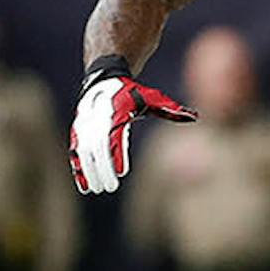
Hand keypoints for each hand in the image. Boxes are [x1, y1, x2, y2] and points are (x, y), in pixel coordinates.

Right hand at [70, 74, 196, 193]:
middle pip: (97, 147)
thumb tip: (194, 116)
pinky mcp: (78, 131)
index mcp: (116, 112)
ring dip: (88, 171)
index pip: (114, 136)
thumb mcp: (152, 98)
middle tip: (110, 187)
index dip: (116, 154)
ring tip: (95, 189)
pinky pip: (75, 151)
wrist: (105, 81)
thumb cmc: (132, 93)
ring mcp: (86, 125)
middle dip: (102, 168)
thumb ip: (170, 109)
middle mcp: (98, 119)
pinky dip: (77, 167)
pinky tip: (83, 185)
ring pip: (83, 151)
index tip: (122, 171)